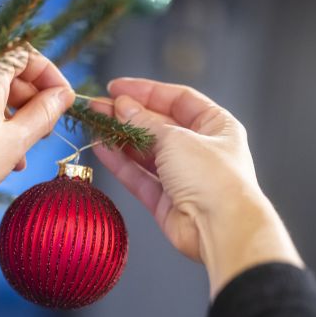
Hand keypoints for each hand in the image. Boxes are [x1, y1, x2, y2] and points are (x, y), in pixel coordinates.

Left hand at [0, 46, 74, 222]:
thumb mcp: (14, 140)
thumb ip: (43, 114)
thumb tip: (63, 96)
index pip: (25, 54)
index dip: (49, 75)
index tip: (63, 102)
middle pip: (9, 76)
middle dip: (33, 103)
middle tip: (46, 132)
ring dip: (14, 122)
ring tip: (23, 157)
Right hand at [93, 78, 301, 295]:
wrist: (220, 228)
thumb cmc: (214, 178)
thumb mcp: (175, 138)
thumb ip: (144, 123)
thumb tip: (122, 106)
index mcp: (216, 126)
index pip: (178, 99)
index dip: (146, 92)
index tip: (116, 88)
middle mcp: (201, 149)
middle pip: (158, 125)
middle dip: (127, 116)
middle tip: (98, 107)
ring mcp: (183, 176)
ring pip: (145, 152)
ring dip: (120, 138)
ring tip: (94, 125)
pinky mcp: (166, 200)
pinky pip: (140, 176)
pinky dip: (121, 163)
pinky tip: (101, 148)